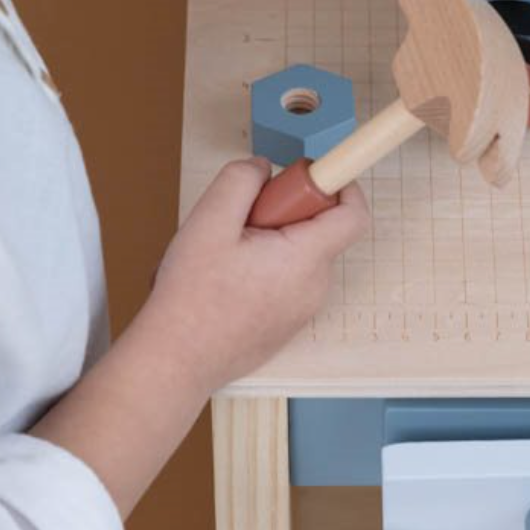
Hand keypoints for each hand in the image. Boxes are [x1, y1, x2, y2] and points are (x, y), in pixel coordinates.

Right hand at [143, 158, 368, 392]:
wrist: (175, 361)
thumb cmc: (192, 298)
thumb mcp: (210, 219)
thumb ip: (242, 179)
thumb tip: (263, 167)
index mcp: (305, 259)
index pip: (354, 214)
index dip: (341, 184)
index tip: (310, 174)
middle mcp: (314, 287)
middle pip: (319, 228)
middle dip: (285, 210)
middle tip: (243, 218)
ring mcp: (301, 309)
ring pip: (299, 252)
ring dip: (269, 238)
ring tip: (227, 252)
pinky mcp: (286, 322)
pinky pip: (287, 277)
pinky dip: (264, 265)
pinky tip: (226, 276)